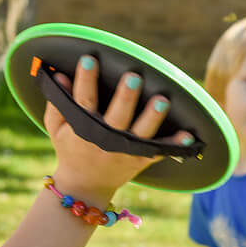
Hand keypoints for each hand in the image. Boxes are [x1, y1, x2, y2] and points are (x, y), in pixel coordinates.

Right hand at [44, 55, 194, 201]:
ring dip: (152, 117)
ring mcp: (125, 152)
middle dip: (125, 97)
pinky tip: (188, 136)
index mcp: (85, 129)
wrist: (84, 187)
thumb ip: (57, 103)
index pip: (83, 101)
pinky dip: (174, 145)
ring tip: (162, 99)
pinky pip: (158, 152)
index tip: (90, 59)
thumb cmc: (70, 149)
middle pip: (117, 117)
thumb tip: (59, 75)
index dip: (85, 80)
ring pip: (141, 133)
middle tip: (133, 77)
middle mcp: (106, 140)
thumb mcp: (57, 128)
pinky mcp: (140, 161)